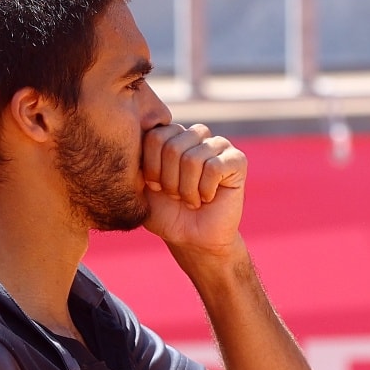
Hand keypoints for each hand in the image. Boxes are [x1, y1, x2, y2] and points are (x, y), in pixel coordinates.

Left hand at [141, 123, 245, 258]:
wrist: (191, 238)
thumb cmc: (165, 211)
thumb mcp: (140, 184)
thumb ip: (136, 158)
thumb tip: (132, 131)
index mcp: (171, 136)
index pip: (154, 136)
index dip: (151, 168)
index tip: (155, 186)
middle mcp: (194, 135)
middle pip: (172, 146)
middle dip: (168, 180)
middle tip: (175, 195)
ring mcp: (218, 145)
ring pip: (192, 159)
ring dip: (186, 189)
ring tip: (190, 199)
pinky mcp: (237, 160)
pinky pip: (214, 167)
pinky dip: (204, 191)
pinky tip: (207, 198)